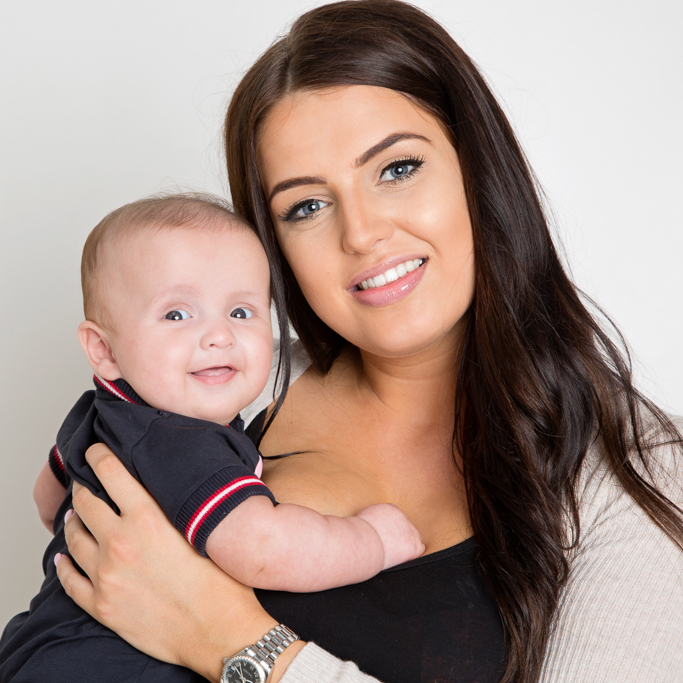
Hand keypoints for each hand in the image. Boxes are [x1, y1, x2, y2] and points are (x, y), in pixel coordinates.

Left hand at [56, 443, 301, 680]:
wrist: (217, 631)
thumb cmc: (219, 582)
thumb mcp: (199, 530)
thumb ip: (174, 509)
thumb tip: (162, 491)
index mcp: (147, 519)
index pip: (112, 474)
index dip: (99, 457)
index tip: (94, 451)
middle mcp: (120, 543)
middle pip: (86, 504)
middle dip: (83, 490)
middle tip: (84, 484)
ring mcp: (106, 576)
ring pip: (73, 539)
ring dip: (73, 524)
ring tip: (75, 517)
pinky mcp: (102, 606)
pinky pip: (69, 580)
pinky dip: (63, 565)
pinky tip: (63, 558)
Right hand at [356, 503, 424, 568]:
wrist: (363, 544)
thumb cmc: (357, 534)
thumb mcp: (362, 519)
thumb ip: (372, 520)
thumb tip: (371, 528)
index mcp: (390, 508)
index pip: (396, 516)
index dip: (392, 528)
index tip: (385, 536)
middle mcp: (402, 516)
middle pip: (405, 526)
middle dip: (399, 535)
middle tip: (389, 546)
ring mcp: (410, 530)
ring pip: (414, 537)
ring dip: (407, 544)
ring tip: (394, 553)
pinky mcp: (414, 545)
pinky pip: (420, 548)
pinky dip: (413, 554)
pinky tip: (404, 558)